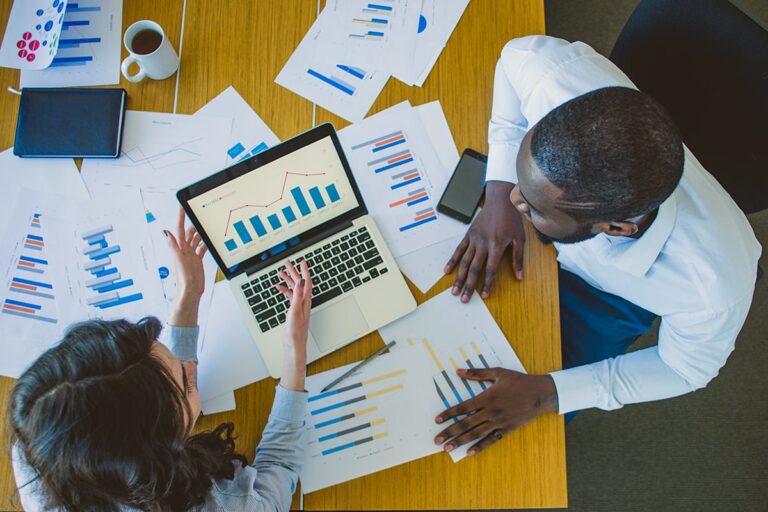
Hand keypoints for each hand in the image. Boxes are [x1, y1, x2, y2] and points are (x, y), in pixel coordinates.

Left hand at [165, 208, 207, 326]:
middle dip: (193, 223)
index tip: (182, 207)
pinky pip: (201, 248)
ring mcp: (191, 254)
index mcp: (179, 248)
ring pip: (196, 239)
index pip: (180, 229)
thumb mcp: (178, 260)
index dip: (181, 218)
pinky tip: (208, 240)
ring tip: (205, 226)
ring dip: (200, 232)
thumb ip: (173, 246)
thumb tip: (165, 232)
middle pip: (189, 232)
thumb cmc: (184, 278)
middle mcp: (184, 250)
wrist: (190, 291)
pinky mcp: (197, 260)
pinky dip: (205, 243)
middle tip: (200, 215)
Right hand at [275, 260, 311, 390]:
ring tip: (281, 273)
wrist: (293, 346)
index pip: (306, 282)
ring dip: (289, 281)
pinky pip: (290, 298)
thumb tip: (301, 281)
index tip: (302, 261)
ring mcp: (298, 307)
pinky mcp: (293, 312)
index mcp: (305, 301)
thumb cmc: (295, 332)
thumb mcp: (295, 311)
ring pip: (294, 290)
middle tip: (288, 263)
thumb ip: (298, 295)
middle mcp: (304, 303)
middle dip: (294, 272)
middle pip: (300, 284)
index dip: (304, 271)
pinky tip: (279, 288)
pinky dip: (285, 291)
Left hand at [434, 368, 557, 455]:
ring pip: (476, 433)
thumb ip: (477, 373)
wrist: (540, 394)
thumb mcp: (498, 373)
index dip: (449, 414)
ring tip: (448, 448)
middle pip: (466, 423)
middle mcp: (490, 411)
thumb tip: (459, 371)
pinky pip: (491, 440)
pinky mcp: (506, 429)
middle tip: (437, 440)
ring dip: (460, 441)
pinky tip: (469, 453)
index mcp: (486, 397)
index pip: (462, 408)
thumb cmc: (519, 381)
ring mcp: (498, 422)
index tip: (437, 420)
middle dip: (450, 432)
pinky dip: (480, 447)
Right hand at [445, 181, 524, 302]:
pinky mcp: (468, 234)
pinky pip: (458, 250)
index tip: (484, 295)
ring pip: (464, 261)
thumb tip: (519, 276)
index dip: (487, 284)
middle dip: (468, 285)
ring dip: (458, 277)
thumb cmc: (511, 219)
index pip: (490, 269)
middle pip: (474, 268)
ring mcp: (474, 239)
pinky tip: (447, 271)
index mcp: (497, 245)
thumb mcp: (520, 238)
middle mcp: (483, 243)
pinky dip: (452, 261)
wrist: (500, 200)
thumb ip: (518, 258)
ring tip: (454, 290)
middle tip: (464, 299)